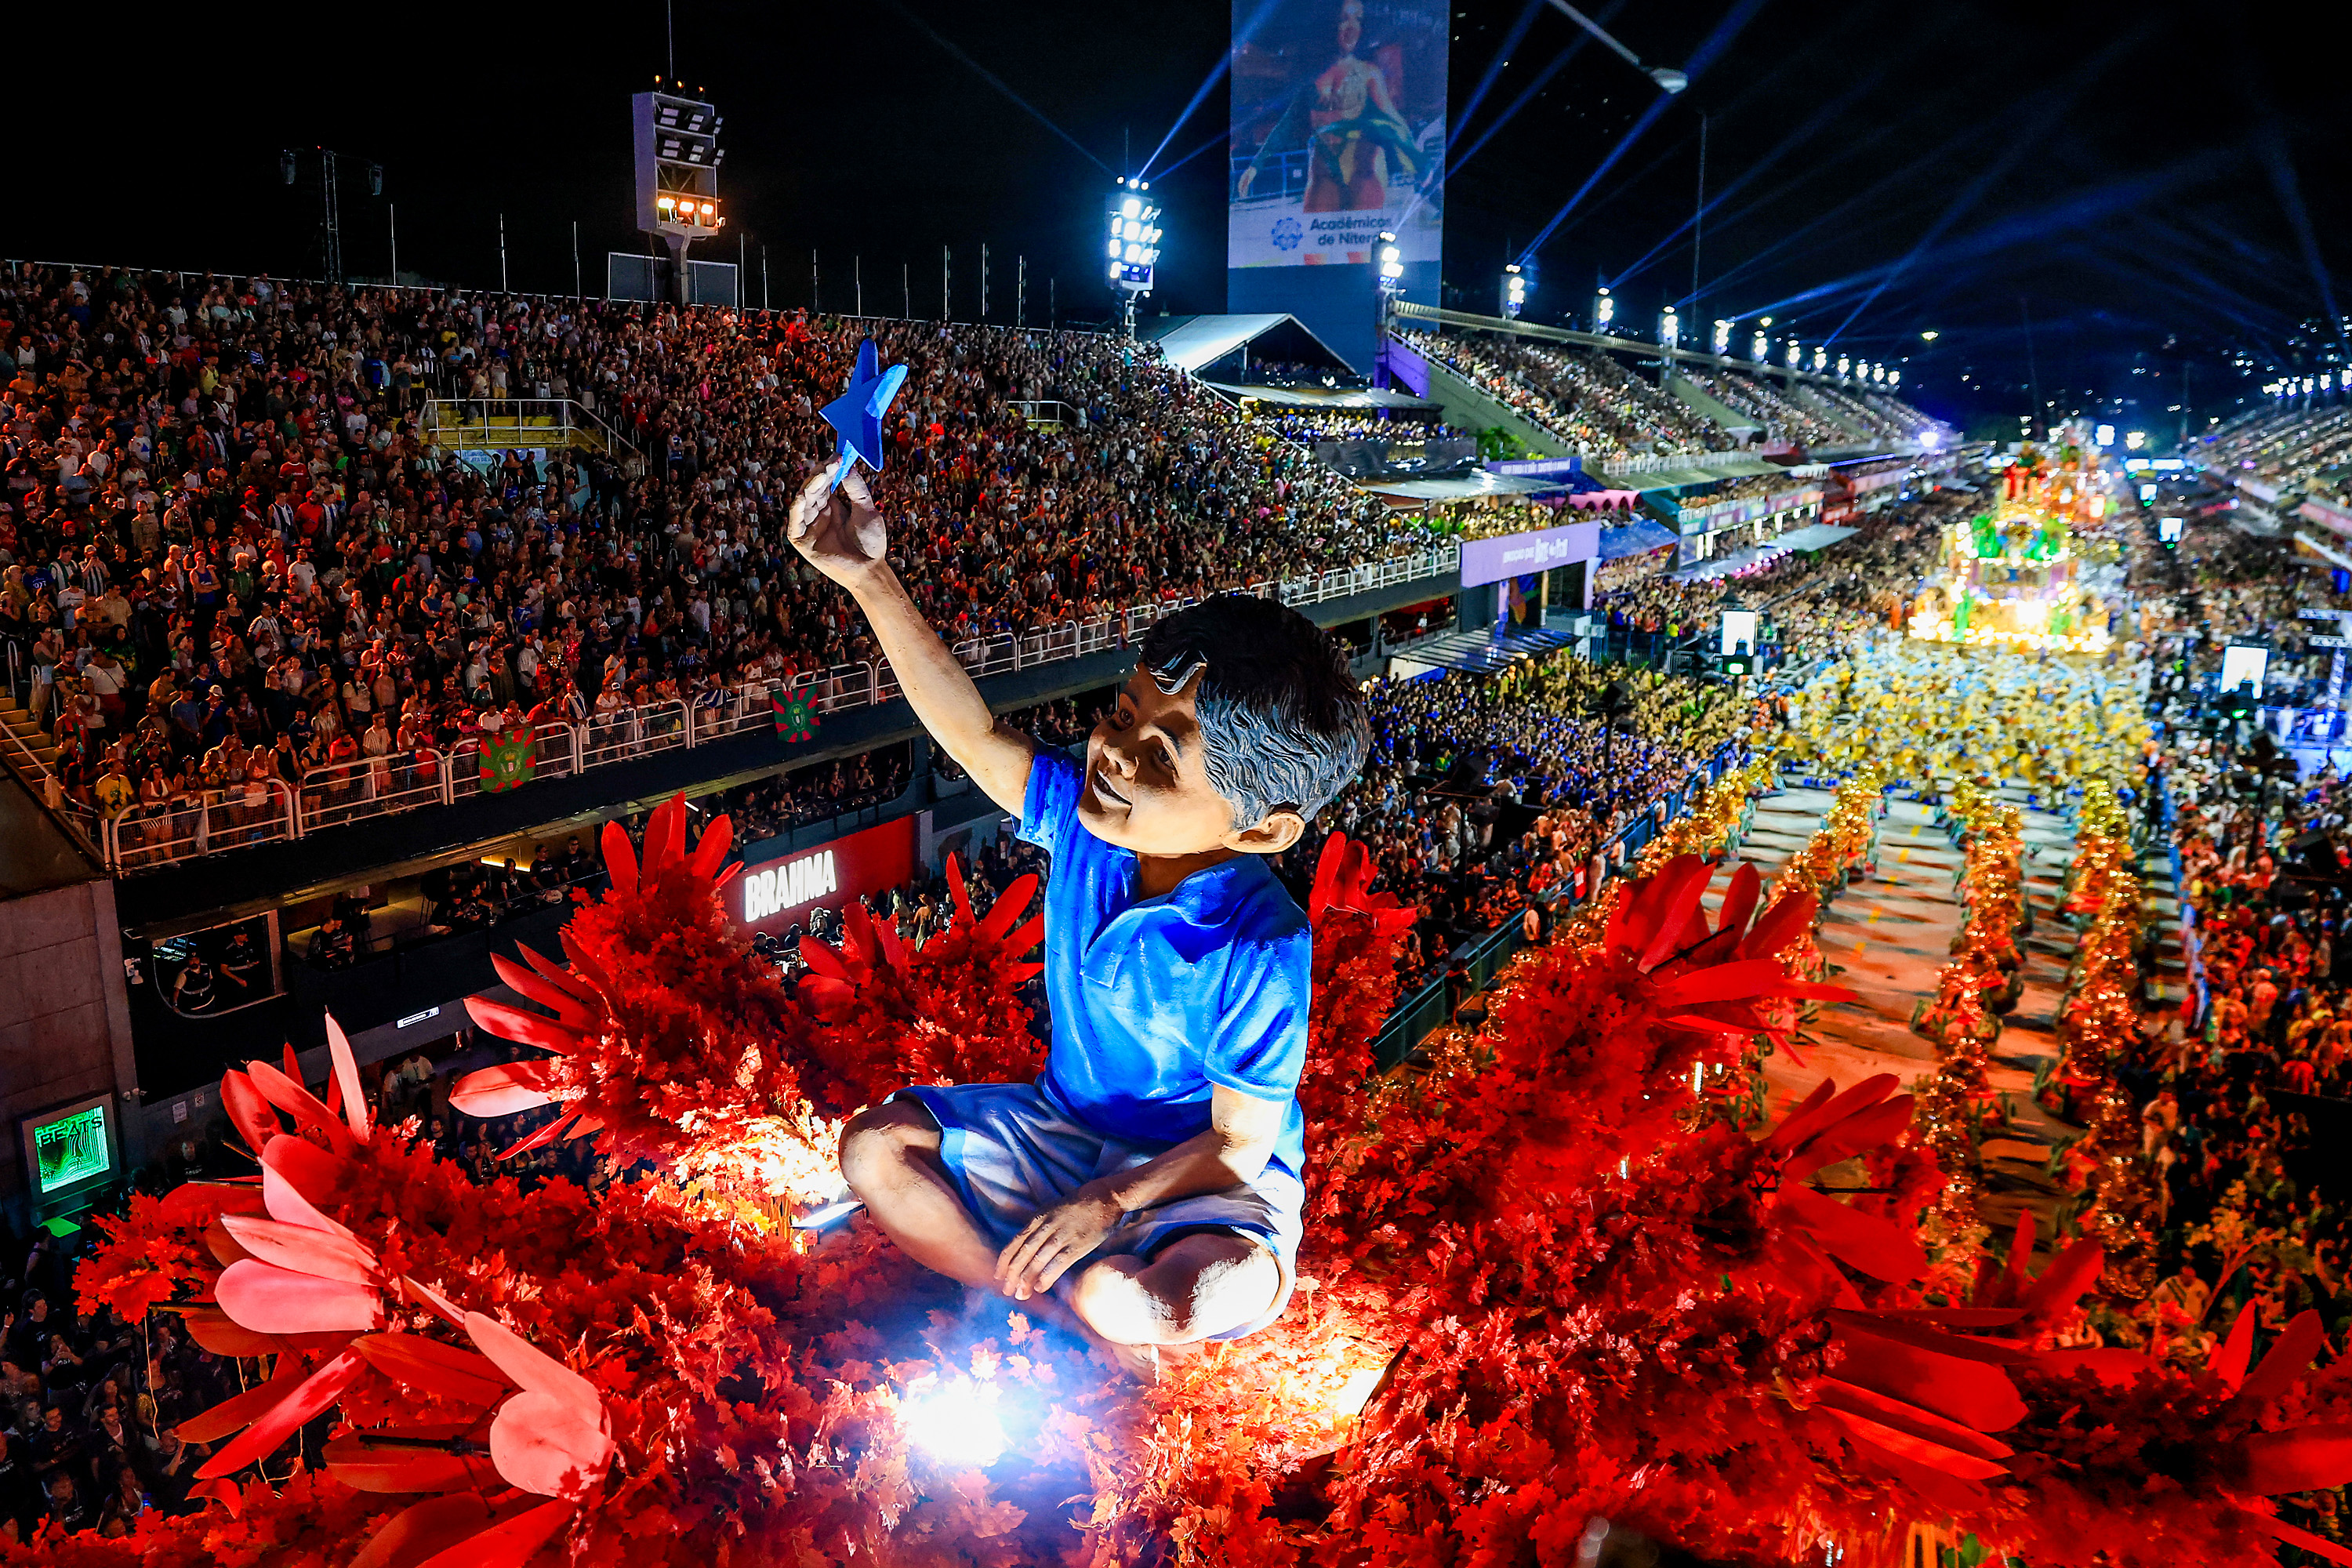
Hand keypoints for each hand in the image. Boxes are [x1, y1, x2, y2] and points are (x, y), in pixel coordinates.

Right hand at [786, 464, 887, 590]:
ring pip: (803, 499)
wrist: (870, 569)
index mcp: (831, 506)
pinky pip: (795, 520)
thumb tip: (848, 466)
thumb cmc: (871, 543)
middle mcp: (817, 514)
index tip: (839, 455)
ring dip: (812, 484)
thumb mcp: (866, 510)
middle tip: (832, 461)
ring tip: (824, 472)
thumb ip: (856, 489)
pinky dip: (798, 506)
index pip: (824, 482)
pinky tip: (806, 494)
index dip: (829, 469)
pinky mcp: (801, 540)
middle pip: (812, 488)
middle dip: (821, 473)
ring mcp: (808, 526)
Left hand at [995, 1183, 1126, 1299]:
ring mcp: (1061, 1236)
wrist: (1104, 1198)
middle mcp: (1046, 1227)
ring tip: (1020, 1295)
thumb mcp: (1051, 1210)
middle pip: (1023, 1254)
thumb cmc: (1077, 1206)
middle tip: (1006, 1291)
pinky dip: (1047, 1277)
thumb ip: (1038, 1228)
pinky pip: (1058, 1264)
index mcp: (1038, 1218)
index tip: (998, 1276)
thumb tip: (1024, 1249)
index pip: (1014, 1243)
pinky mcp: (1077, 1245)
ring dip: (1026, 1280)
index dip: (1004, 1262)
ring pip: (1037, 1261)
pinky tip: (1040, 1289)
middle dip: (1012, 1275)